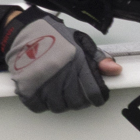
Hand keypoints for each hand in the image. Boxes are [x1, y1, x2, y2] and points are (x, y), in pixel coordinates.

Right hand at [0, 9, 118, 112]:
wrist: (24, 31)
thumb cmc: (53, 36)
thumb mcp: (81, 41)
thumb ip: (99, 58)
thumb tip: (115, 70)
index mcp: (77, 62)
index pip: (94, 92)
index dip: (98, 96)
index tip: (97, 95)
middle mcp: (61, 75)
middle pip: (77, 103)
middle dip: (80, 100)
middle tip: (77, 91)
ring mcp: (43, 83)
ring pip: (59, 107)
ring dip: (62, 102)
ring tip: (60, 90)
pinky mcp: (27, 88)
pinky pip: (39, 107)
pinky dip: (44, 103)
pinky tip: (46, 92)